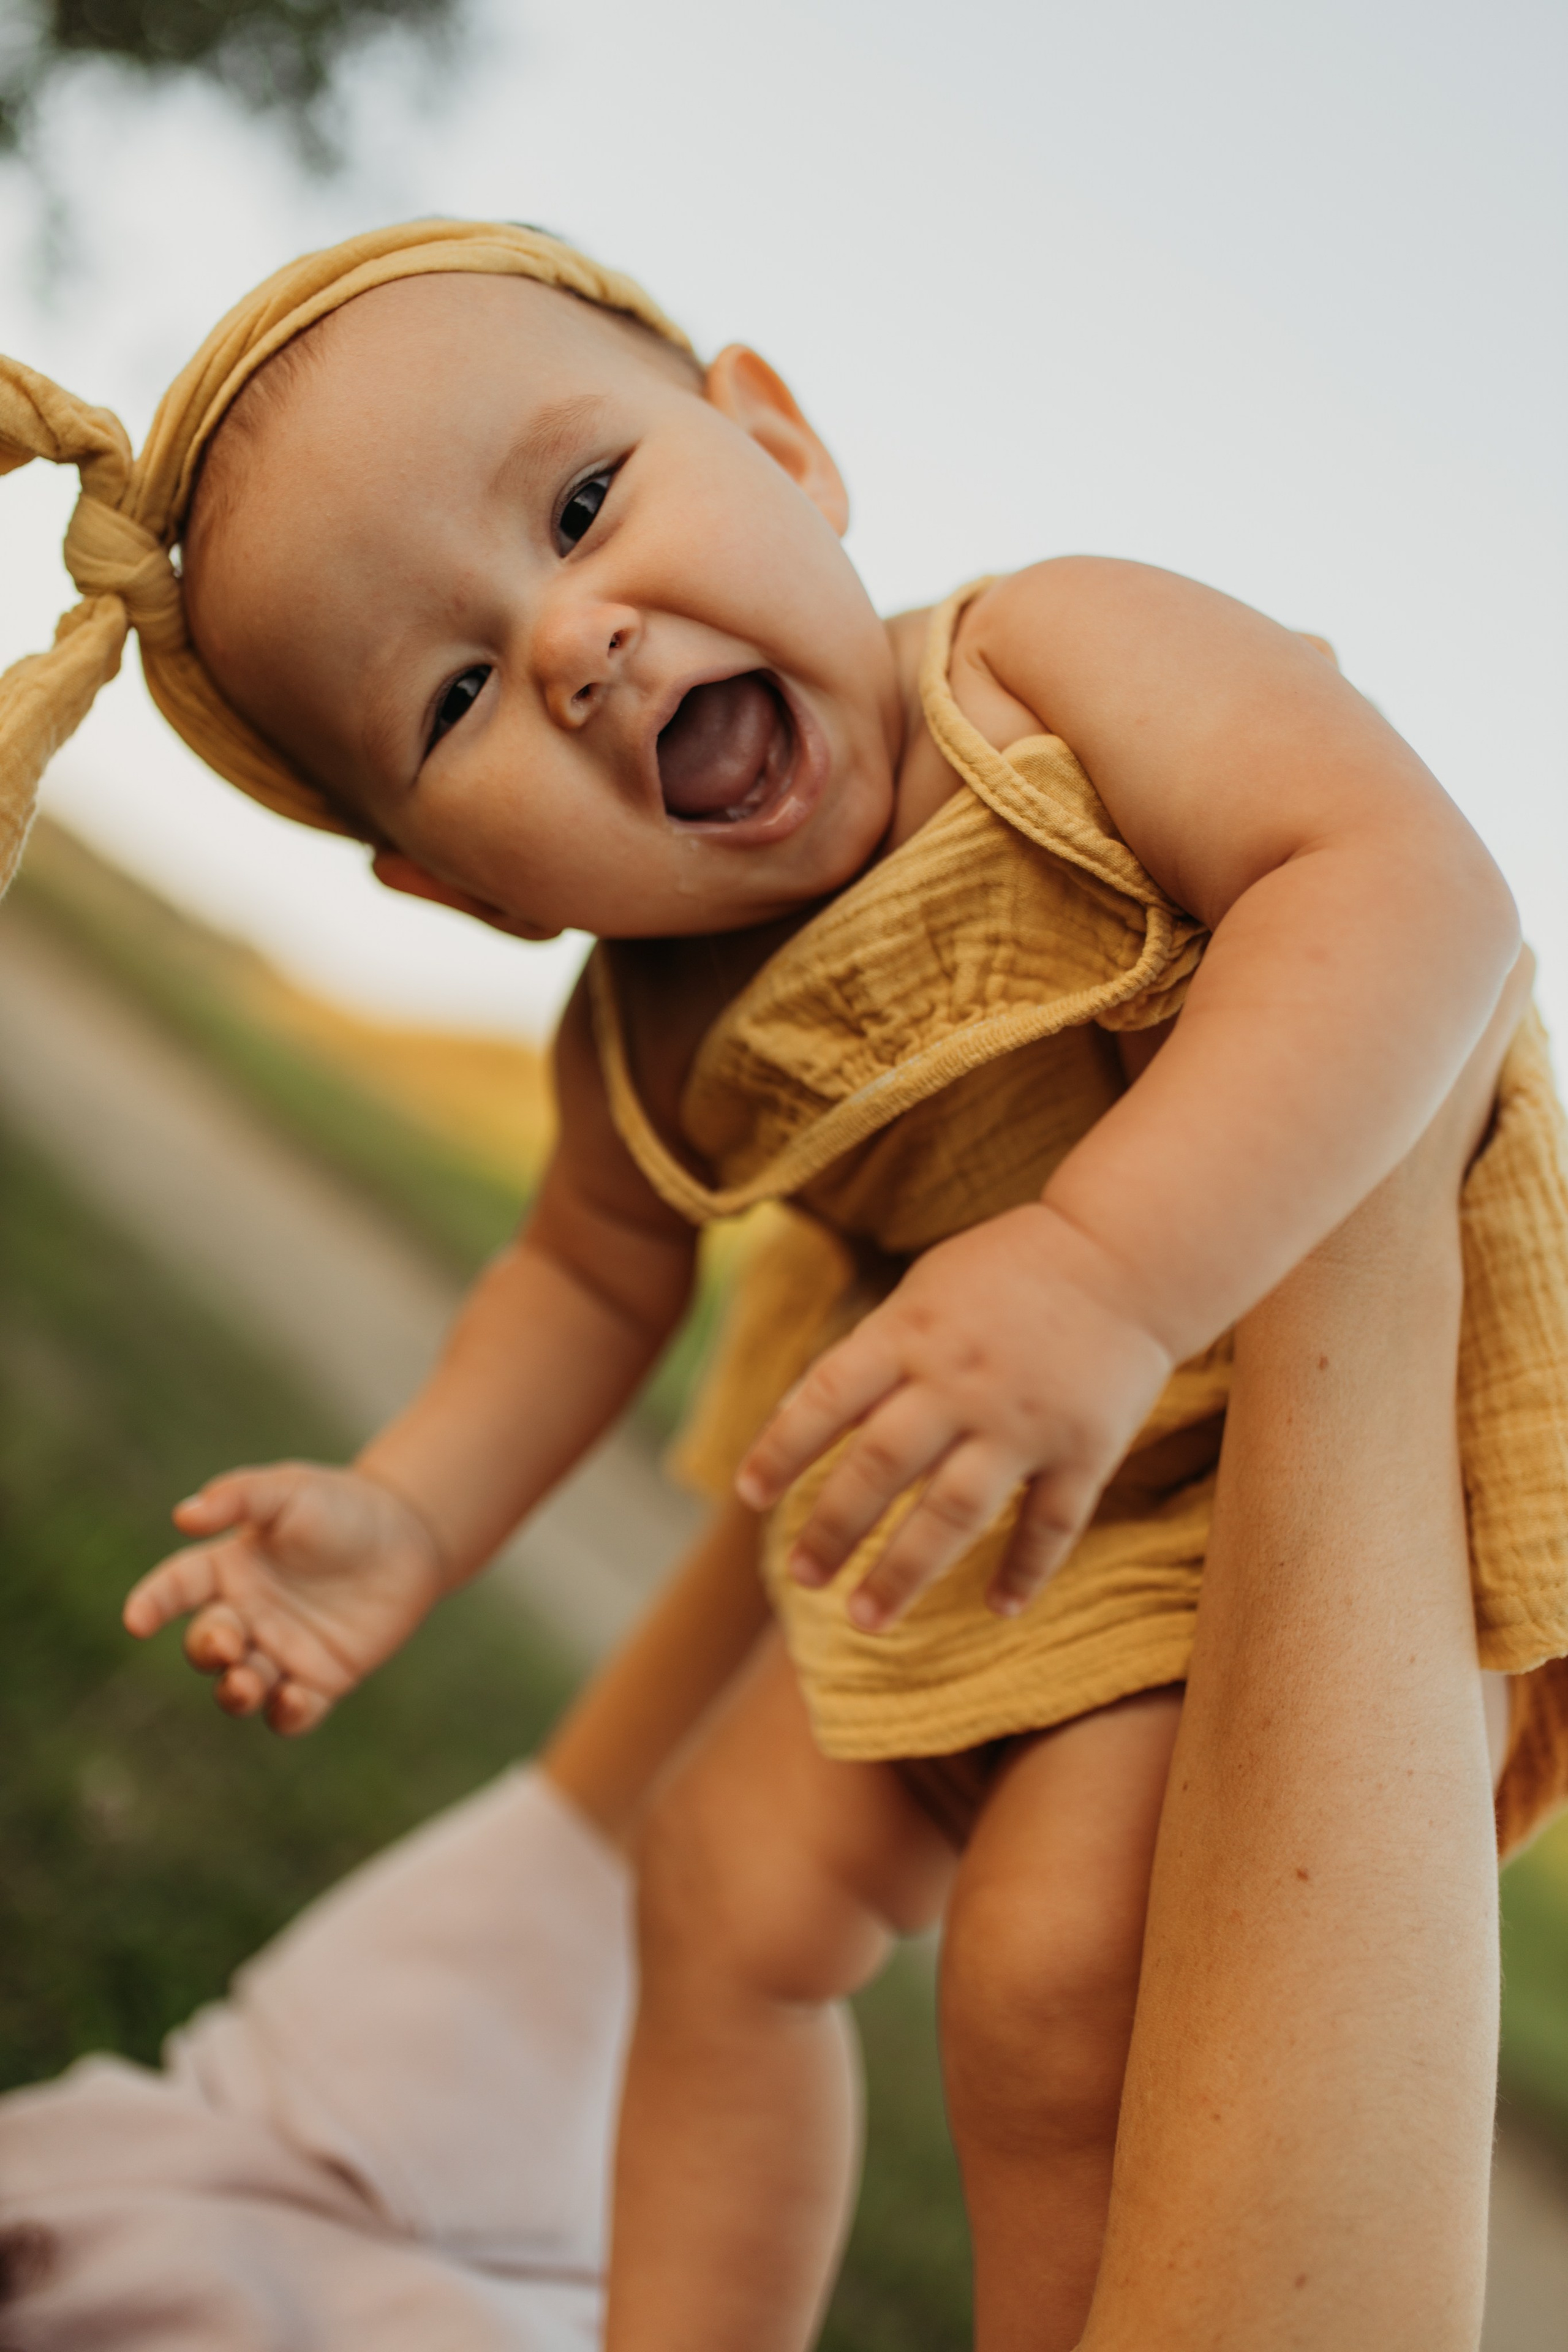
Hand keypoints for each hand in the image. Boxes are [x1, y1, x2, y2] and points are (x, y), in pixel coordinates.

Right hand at [123, 1463, 446, 1733]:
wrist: (410, 1535)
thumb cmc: (342, 1506)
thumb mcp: (290, 1490)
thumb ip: (239, 1496)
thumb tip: (182, 1515)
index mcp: (229, 1568)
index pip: (176, 1588)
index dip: (152, 1603)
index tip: (137, 1620)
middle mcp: (247, 1614)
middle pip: (207, 1645)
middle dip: (208, 1650)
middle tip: (230, 1642)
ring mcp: (281, 1650)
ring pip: (239, 1688)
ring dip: (235, 1692)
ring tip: (247, 1682)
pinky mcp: (320, 1680)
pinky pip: (291, 1713)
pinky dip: (286, 1714)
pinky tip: (295, 1700)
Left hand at [736, 1203, 1173, 1628]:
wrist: (1128, 1251)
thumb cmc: (1010, 1270)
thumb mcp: (924, 1292)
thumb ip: (869, 1353)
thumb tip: (794, 1416)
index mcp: (911, 1331)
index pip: (828, 1396)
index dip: (782, 1448)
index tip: (747, 1497)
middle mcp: (961, 1380)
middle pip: (881, 1465)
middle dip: (833, 1528)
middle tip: (800, 1578)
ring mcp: (1025, 1420)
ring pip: (955, 1510)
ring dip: (906, 1571)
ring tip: (865, 1619)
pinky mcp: (1086, 1447)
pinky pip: (1051, 1523)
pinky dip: (1026, 1569)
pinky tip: (999, 1607)